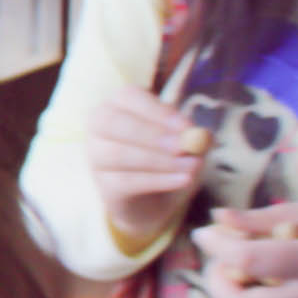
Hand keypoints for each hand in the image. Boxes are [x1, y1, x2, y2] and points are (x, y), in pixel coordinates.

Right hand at [86, 86, 206, 250]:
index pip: (127, 97)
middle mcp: (98, 128)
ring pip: (118, 154)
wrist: (154, 200)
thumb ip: (192, 136)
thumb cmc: (167, 158)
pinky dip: (158, 180)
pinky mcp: (104, 186)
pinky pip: (126, 181)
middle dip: (151, 134)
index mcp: (117, 105)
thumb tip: (201, 135)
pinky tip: (182, 180)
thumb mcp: (184, 141)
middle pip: (112, 122)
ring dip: (159, 160)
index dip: (157, 110)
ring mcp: (96, 158)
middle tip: (183, 146)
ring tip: (191, 166)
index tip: (187, 126)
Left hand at [191, 199, 297, 297]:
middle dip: (217, 282)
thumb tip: (219, 218)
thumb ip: (268, 218)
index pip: (249, 260)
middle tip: (218, 255)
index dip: (216, 246)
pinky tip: (262, 272)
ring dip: (234, 291)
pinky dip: (257, 296)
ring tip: (238, 260)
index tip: (203, 231)